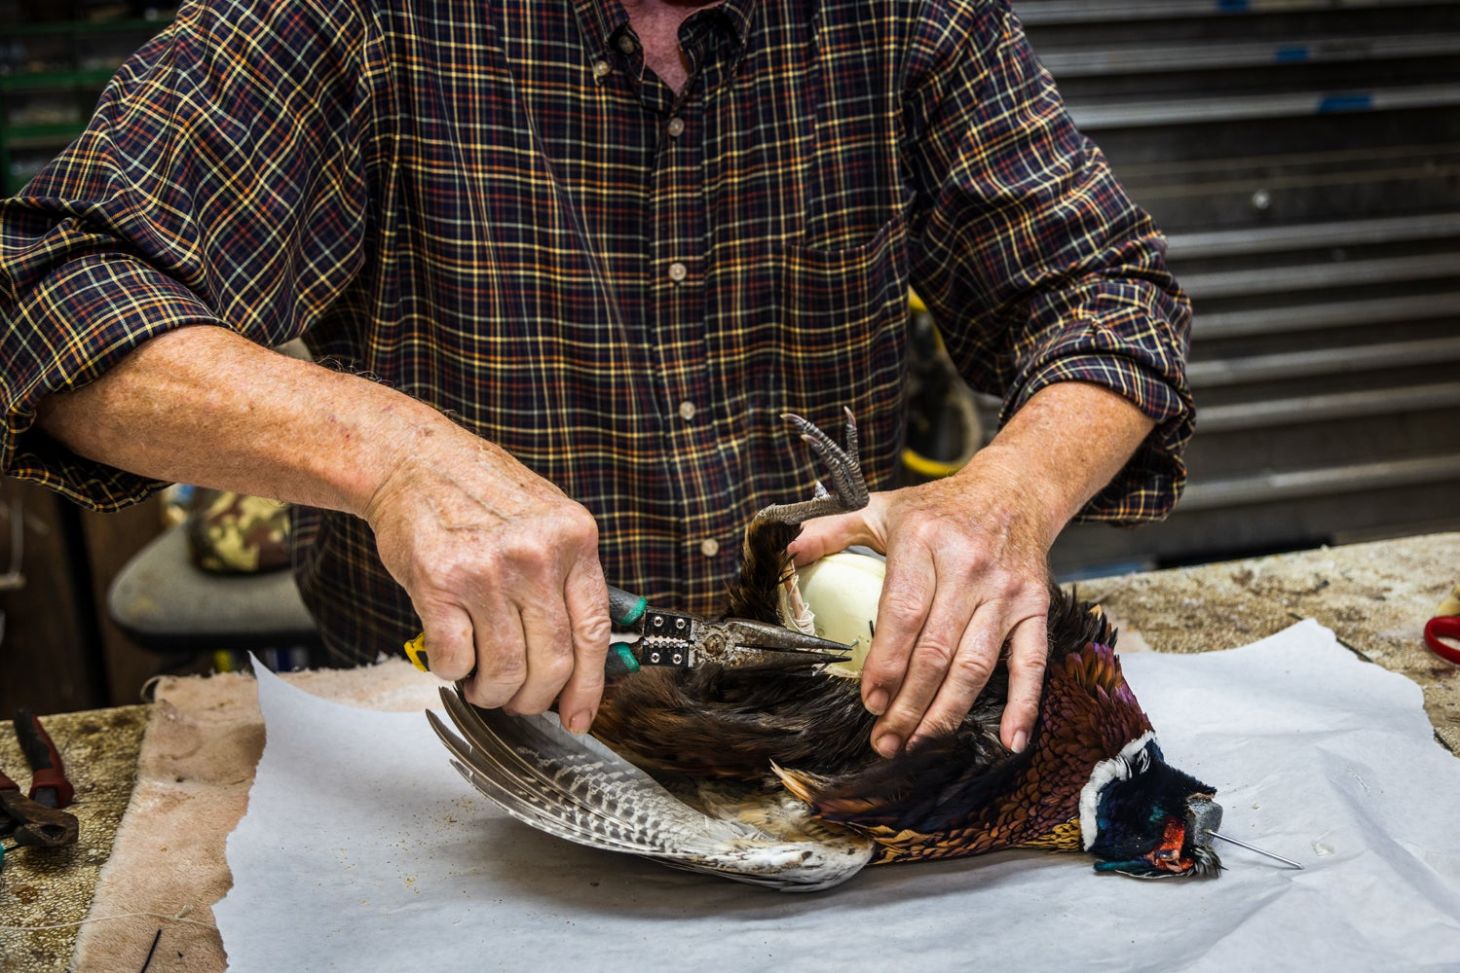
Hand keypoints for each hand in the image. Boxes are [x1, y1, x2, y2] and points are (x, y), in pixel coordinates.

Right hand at [362, 422, 611, 731]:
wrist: (415, 459)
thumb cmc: (481, 493)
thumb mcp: (547, 519)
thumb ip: (568, 575)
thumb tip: (585, 654)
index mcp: (574, 539)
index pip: (594, 632)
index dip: (589, 686)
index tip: (579, 716)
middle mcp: (537, 555)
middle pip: (552, 662)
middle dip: (534, 698)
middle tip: (518, 701)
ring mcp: (489, 569)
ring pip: (505, 670)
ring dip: (492, 693)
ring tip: (483, 685)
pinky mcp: (440, 582)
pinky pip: (456, 659)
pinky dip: (453, 673)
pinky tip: (452, 659)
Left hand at [787, 455, 1062, 756]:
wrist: (1014, 490)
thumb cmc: (939, 508)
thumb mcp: (881, 507)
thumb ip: (831, 528)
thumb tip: (784, 548)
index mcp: (924, 541)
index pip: (903, 613)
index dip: (886, 663)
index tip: (870, 701)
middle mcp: (968, 567)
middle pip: (936, 650)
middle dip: (909, 704)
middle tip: (885, 741)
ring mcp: (1006, 590)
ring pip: (976, 664)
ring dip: (946, 713)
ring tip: (919, 746)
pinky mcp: (1036, 607)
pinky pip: (1031, 662)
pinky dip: (1023, 705)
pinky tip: (1009, 741)